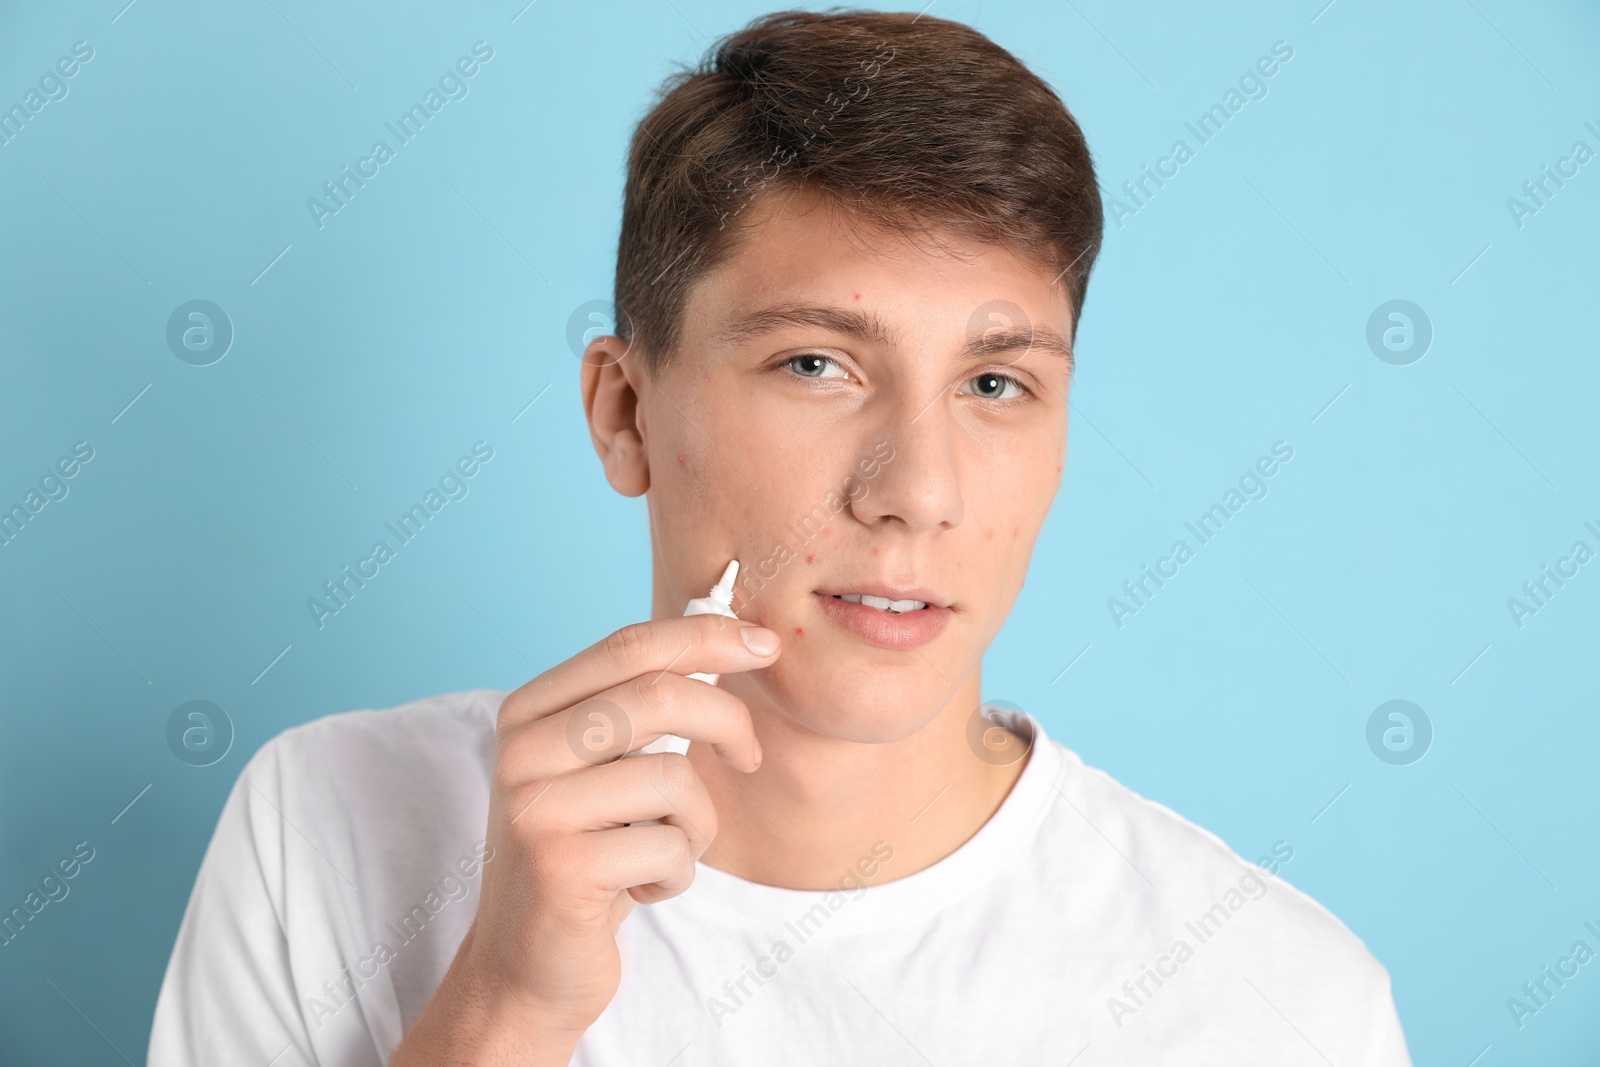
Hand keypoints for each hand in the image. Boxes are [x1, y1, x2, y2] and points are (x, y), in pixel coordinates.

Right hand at [390, 614, 779, 1064]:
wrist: (524, 968)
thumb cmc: (585, 857)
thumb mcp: (602, 769)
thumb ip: (644, 703)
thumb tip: (736, 632)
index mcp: (528, 711)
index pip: (630, 646)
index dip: (708, 635)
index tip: (767, 644)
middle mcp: (521, 751)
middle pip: (659, 696)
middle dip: (728, 720)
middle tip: (750, 756)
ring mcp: (536, 810)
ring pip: (676, 779)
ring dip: (697, 824)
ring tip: (663, 852)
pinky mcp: (562, 869)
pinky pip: (672, 847)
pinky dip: (676, 874)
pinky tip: (636, 892)